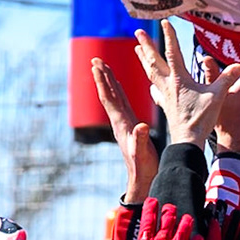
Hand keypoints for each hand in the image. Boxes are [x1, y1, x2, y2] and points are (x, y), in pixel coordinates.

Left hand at [93, 59, 156, 203]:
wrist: (142, 179)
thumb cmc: (143, 167)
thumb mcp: (143, 153)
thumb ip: (141, 139)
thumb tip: (142, 127)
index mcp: (122, 124)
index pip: (109, 99)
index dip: (103, 82)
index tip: (97, 66)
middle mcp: (119, 122)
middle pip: (108, 94)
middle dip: (102, 77)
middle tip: (96, 59)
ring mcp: (124, 124)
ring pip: (114, 97)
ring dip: (109, 82)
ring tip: (104, 67)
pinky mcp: (130, 126)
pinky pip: (122, 104)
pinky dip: (119, 92)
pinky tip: (119, 87)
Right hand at [127, 197, 203, 239]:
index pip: (148, 222)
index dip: (150, 209)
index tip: (151, 200)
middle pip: (167, 219)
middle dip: (169, 210)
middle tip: (170, 207)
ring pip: (184, 227)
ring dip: (186, 220)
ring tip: (187, 218)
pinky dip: (198, 239)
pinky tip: (199, 237)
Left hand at [135, 24, 239, 148]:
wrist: (187, 141)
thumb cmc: (201, 119)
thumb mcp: (218, 97)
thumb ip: (227, 79)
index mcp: (180, 79)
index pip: (173, 52)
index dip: (170, 36)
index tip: (165, 22)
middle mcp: (169, 85)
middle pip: (154, 61)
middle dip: (146, 45)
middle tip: (138, 32)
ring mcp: (165, 95)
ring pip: (151, 73)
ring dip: (144, 60)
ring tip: (137, 50)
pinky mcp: (166, 106)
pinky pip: (155, 92)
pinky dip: (152, 84)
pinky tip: (151, 85)